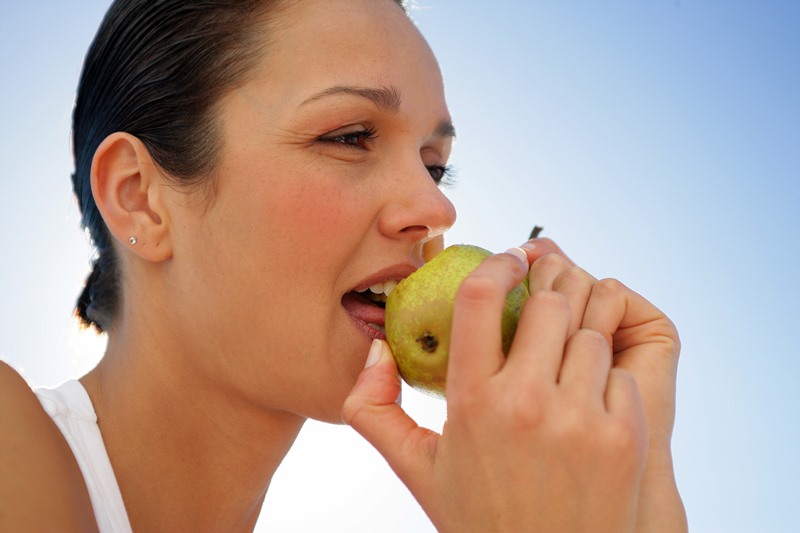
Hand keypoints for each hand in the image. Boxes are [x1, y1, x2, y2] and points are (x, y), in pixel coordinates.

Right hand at [343, 237, 679, 531]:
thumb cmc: (482, 518)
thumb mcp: (418, 470)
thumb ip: (374, 410)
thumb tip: (376, 352)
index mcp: (472, 403)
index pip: (481, 299)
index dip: (497, 264)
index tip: (510, 258)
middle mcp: (526, 404)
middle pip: (548, 303)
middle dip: (548, 292)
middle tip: (546, 296)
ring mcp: (580, 418)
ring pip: (589, 330)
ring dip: (579, 329)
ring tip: (567, 346)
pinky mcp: (625, 434)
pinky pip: (619, 370)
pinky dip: (607, 371)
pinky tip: (590, 392)